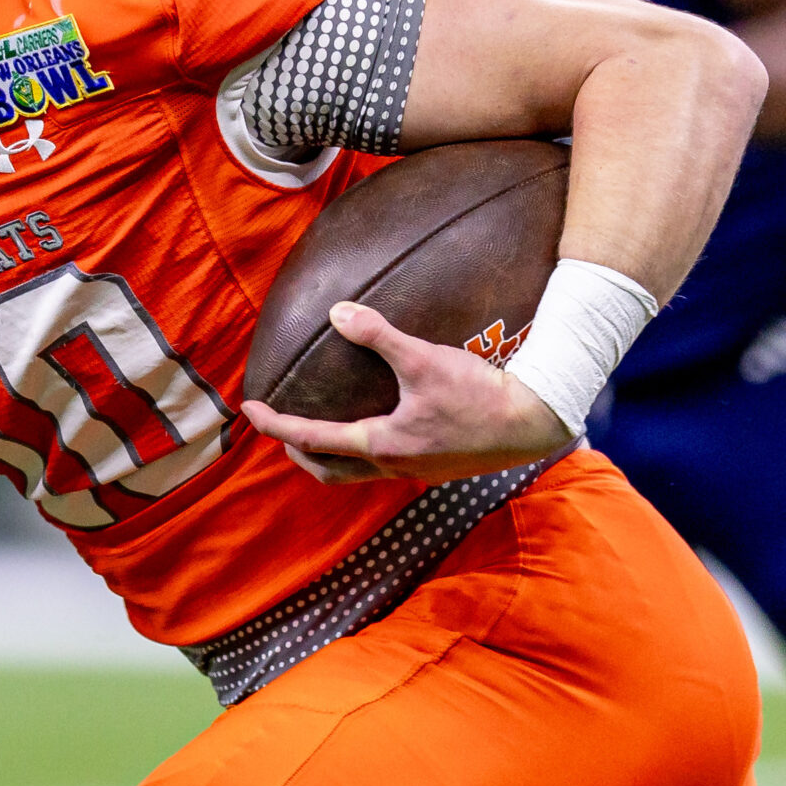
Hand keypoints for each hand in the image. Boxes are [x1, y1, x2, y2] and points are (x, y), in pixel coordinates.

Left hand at [241, 302, 573, 484]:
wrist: (536, 422)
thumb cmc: (480, 394)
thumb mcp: (425, 359)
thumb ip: (379, 336)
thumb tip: (337, 312)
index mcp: (381, 444)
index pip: (311, 439)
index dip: (274, 425)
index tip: (249, 409)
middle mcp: (394, 465)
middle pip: (329, 471)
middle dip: (299, 453)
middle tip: (280, 429)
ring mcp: (418, 471)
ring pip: (360, 473)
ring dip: (334, 455)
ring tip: (322, 430)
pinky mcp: (439, 466)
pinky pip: (389, 463)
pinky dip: (367, 450)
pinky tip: (380, 425)